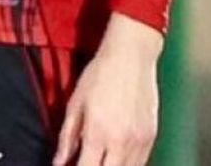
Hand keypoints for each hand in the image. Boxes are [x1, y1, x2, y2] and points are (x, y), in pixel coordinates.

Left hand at [54, 14, 161, 165]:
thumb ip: (67, 137)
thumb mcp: (75, 104)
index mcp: (98, 133)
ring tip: (102, 160)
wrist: (131, 55)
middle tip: (88, 162)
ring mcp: (139, 141)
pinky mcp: (151, 136)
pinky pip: (141, 163)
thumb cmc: (101, 74)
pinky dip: (128, 165)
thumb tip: (59, 161)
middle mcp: (121, 141)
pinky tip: (117, 158)